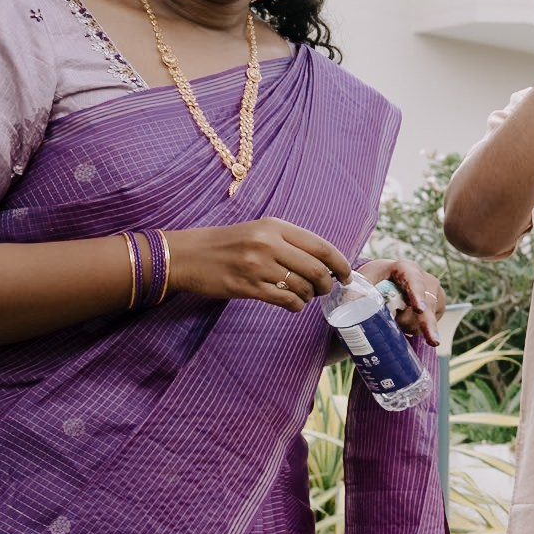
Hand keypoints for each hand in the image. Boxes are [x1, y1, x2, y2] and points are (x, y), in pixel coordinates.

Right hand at [163, 219, 352, 312]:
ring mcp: (256, 265)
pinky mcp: (246, 286)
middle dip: (326, 285)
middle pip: (316, 270)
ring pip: (302, 288)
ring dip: (308, 297)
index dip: (340, 264)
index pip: (321, 246)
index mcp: (275, 226)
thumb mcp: (260, 231)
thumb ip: (291, 242)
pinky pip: (284, 301)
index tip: (347, 275)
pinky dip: (295, 306)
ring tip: (303, 296)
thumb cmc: (229, 244)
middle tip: (323, 290)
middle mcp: (267, 243)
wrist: (187, 255)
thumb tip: (327, 262)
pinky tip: (292, 305)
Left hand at [354, 257, 446, 339]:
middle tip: (431, 340)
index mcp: (405, 268)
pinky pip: (433, 321)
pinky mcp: (439, 303)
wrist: (385, 280)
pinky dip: (419, 328)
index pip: (413, 280)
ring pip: (430, 315)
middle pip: (427, 303)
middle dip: (423, 323)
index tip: (419, 309)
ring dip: (413, 326)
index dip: (417, 295)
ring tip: (396, 323)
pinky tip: (406, 325)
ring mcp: (434, 291)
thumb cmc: (373, 280)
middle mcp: (424, 278)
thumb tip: (349, 308)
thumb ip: (357, 294)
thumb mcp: (363, 283)